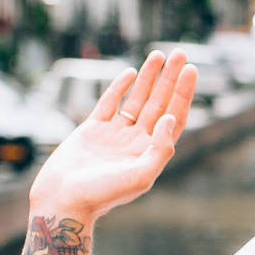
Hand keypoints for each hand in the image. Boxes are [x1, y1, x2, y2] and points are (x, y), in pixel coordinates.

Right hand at [28, 51, 196, 220]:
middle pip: (159, 104)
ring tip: (159, 55)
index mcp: (150, 153)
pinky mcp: (92, 131)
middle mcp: (135, 142)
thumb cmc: (101, 194)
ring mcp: (114, 135)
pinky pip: (109, 103)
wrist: (63, 200)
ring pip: (136, 100)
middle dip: (170, 79)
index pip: (173, 117)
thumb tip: (170, 118)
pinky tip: (130, 72)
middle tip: (181, 54)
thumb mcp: (139, 176)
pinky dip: (119, 87)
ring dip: (148, 78)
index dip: (183, 94)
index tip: (191, 70)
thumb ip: (160, 149)